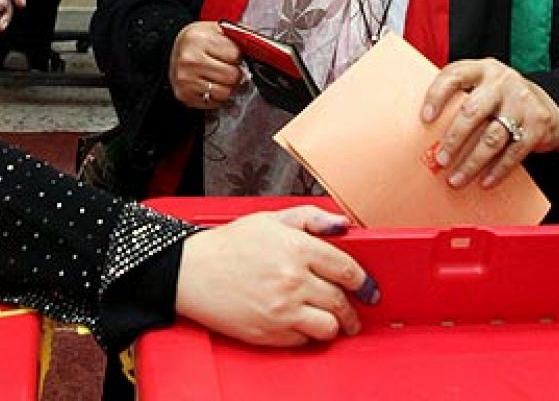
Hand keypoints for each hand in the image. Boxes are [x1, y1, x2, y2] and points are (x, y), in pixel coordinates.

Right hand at [169, 22, 243, 109]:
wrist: (173, 50)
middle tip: (228, 67)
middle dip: (235, 73)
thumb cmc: (197, 40)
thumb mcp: (215, 29)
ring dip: (227, 86)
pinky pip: (213, 102)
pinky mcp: (184, 94)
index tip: (232, 55)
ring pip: (225, 92)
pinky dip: (216, 96)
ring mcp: (186, 79)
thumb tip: (261, 43)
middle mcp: (190, 60)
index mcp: (199, 39)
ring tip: (219, 77)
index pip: (235, 55)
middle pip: (232, 76)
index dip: (238, 56)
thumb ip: (238, 34)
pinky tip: (210, 85)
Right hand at [176, 206, 376, 345]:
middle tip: (354, 310)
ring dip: (335, 325)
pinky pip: (303, 341)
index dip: (363, 282)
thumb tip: (342, 225)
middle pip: (341, 301)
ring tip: (332, 321)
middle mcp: (292, 281)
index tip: (367, 288)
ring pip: (329, 327)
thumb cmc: (227, 245)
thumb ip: (311, 217)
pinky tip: (300, 323)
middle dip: (353, 309)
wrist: (190, 272)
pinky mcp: (269, 333)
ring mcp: (281, 310)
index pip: (347, 269)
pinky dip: (307, 334)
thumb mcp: (269, 219)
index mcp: (296, 248)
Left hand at [419, 58, 558, 189]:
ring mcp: (522, 101)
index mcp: (481, 69)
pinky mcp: (538, 123)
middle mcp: (502, 81)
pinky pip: (514, 152)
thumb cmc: (500, 100)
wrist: (546, 104)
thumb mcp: (480, 88)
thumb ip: (458, 98)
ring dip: (472, 163)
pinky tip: (484, 182)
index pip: (454, 76)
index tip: (425, 119)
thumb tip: (421, 131)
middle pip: (472, 111)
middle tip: (440, 160)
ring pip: (492, 137)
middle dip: (453, 140)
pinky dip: (497, 170)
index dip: (436, 96)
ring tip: (456, 179)